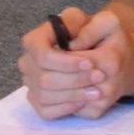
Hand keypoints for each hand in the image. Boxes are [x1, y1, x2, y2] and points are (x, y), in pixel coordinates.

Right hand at [17, 8, 133, 118]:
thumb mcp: (104, 23)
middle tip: (100, 77)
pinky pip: (46, 110)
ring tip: (98, 91)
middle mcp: (28, 62)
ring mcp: (31, 83)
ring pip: (45, 96)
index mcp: (36, 40)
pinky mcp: (39, 102)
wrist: (105, 57)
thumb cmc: (100, 38)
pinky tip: (84, 100)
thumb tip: (74, 46)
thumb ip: (93, 27)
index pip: (40, 54)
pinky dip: (67, 107)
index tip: (90, 63)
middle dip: (74, 79)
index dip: (64, 62)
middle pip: (43, 78)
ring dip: (73, 95)